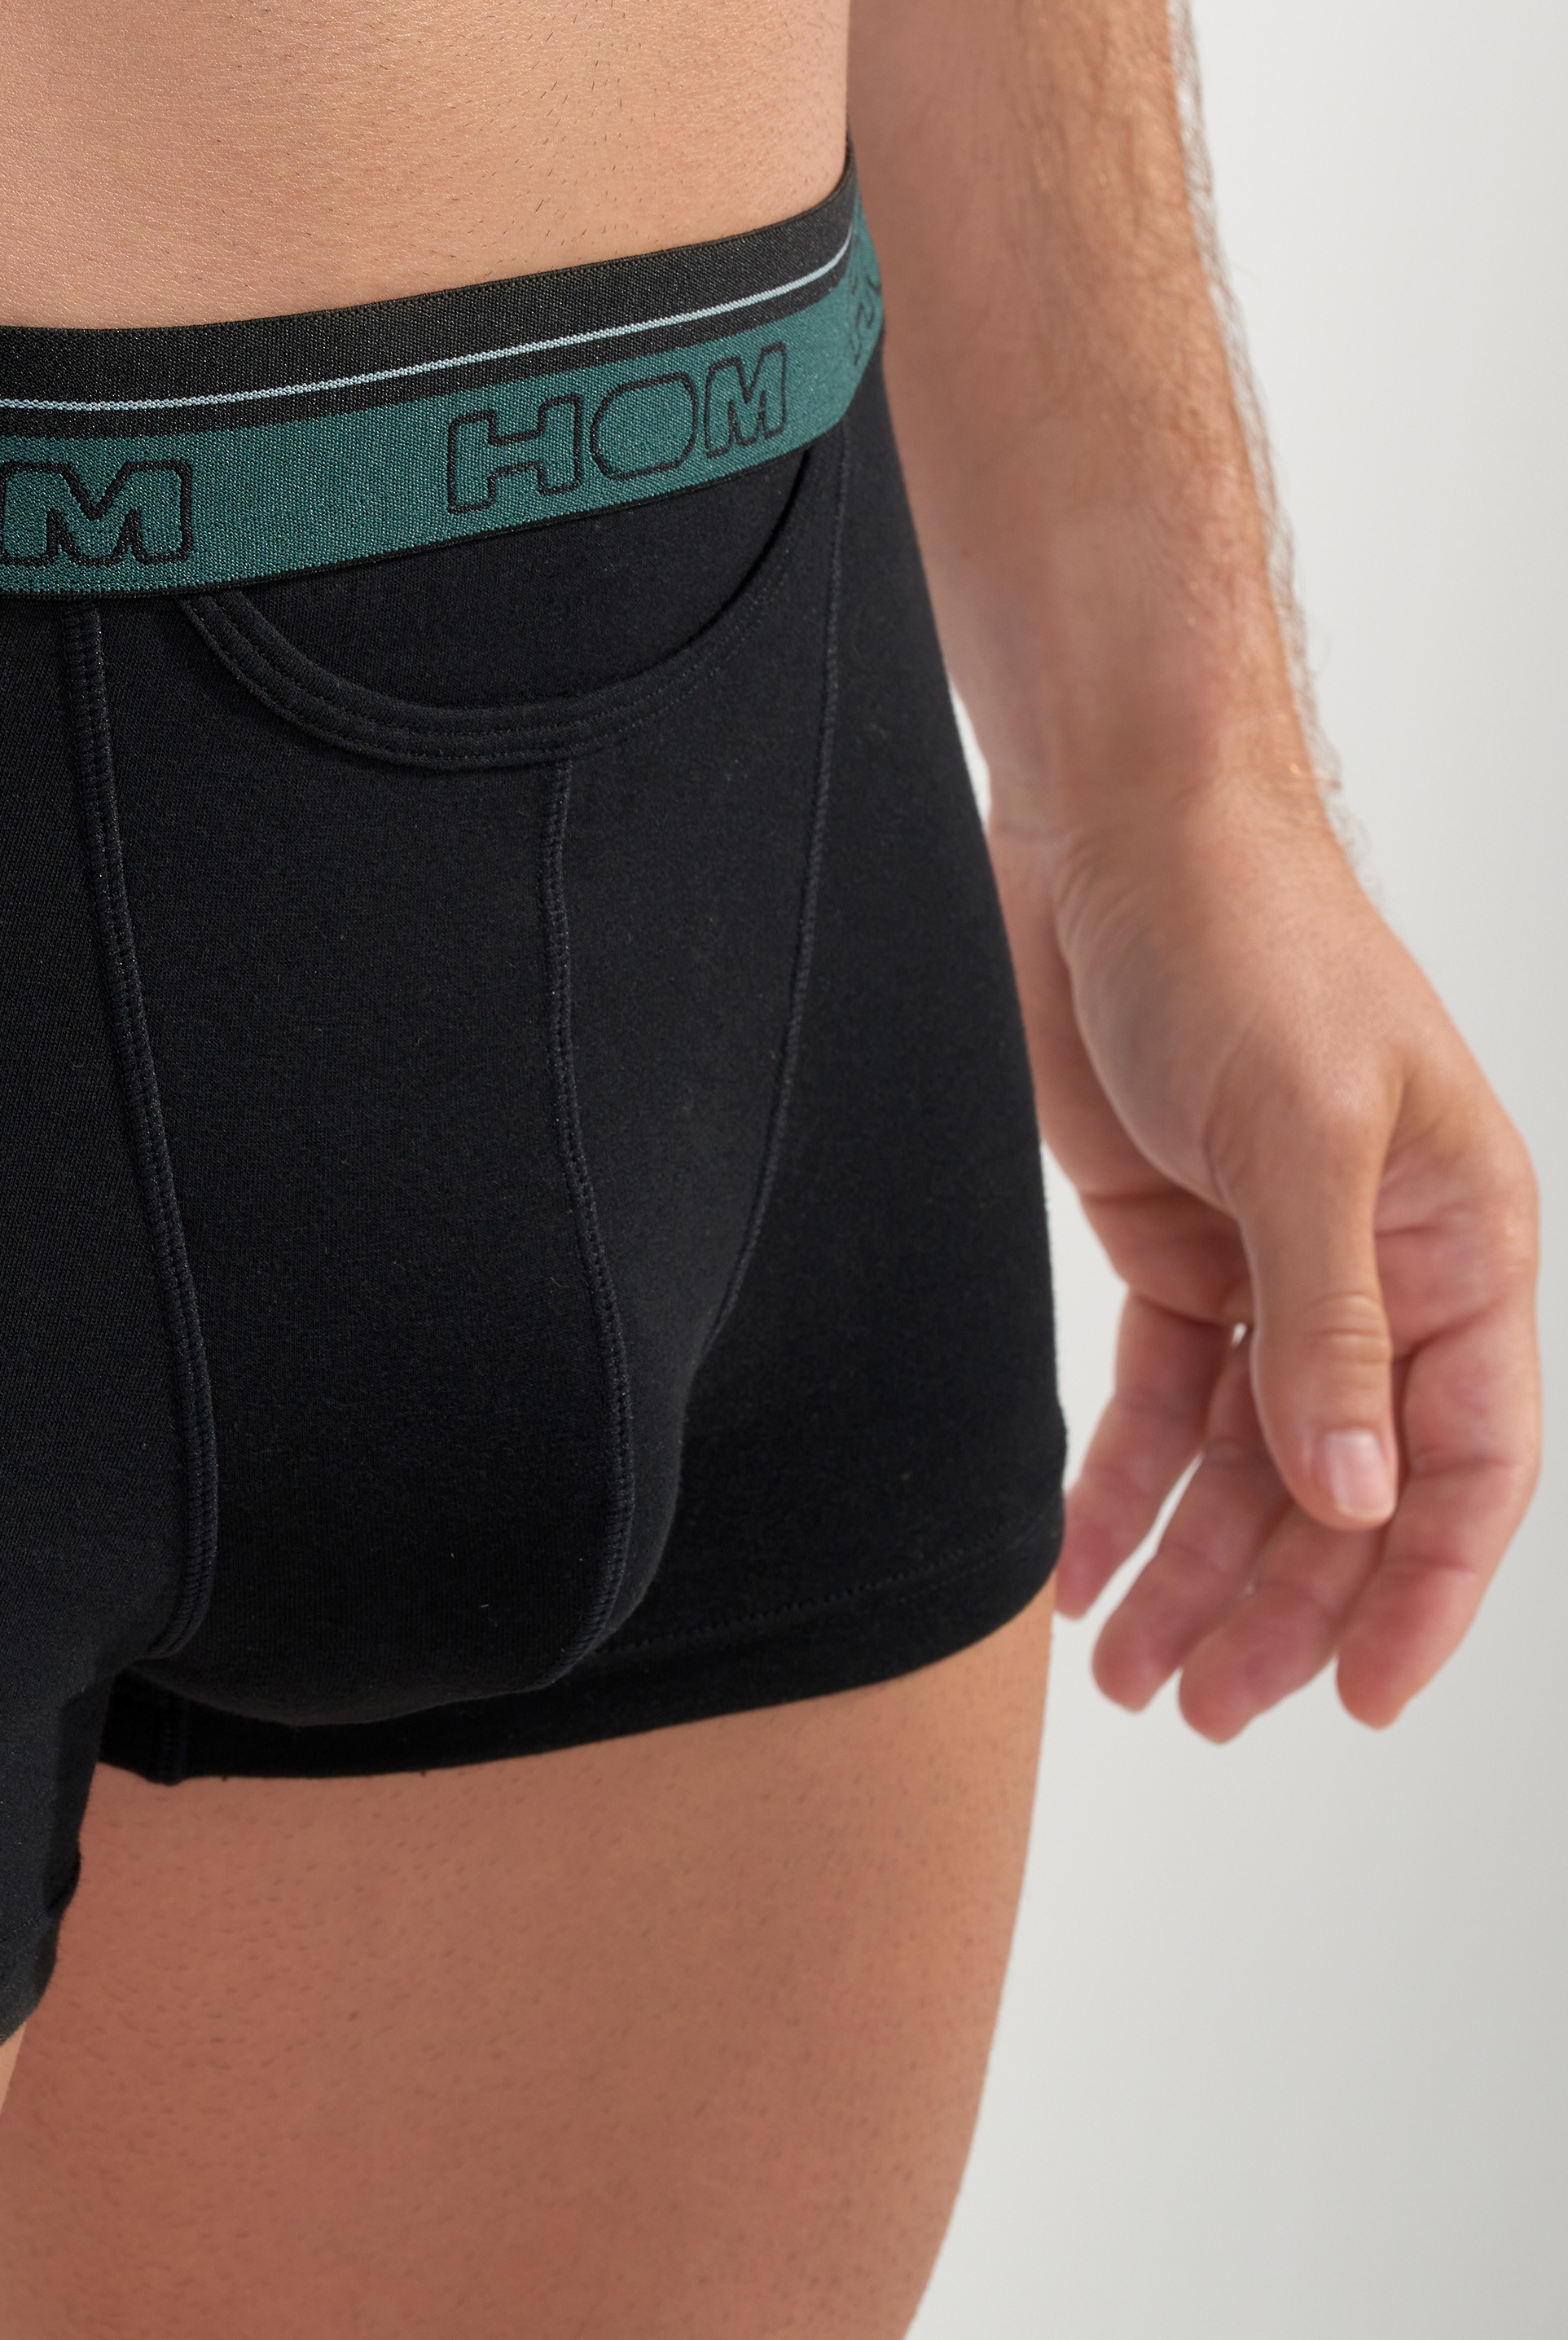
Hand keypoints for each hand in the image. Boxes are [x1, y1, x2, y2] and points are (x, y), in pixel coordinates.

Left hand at [990, 781, 1540, 1736]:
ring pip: (1245, 1460)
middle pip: (1340, 1485)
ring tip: (1127, 1674)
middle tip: (1193, 1708)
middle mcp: (1378, 1272)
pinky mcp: (1170, 1245)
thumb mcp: (1306, 1135)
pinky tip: (1079, 1562)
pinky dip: (1124, 1482)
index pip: (1466, 1463)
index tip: (1360, 1703)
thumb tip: (1361, 1496)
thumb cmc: (1245, 945)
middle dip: (1274, 1603)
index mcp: (1463, 1247)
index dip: (1417, 1591)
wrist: (1116, 837)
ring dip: (1190, 1566)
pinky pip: (1160, 1398)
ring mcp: (1269, 1264)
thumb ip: (1334, 1323)